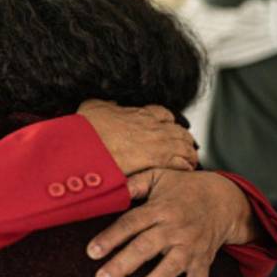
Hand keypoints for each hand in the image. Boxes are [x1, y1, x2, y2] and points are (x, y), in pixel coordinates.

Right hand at [78, 100, 197, 175]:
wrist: (88, 147)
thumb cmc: (89, 129)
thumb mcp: (94, 106)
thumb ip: (106, 104)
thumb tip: (110, 104)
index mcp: (139, 114)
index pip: (164, 114)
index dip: (167, 121)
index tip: (166, 127)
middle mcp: (153, 127)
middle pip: (179, 131)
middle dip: (182, 138)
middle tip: (183, 146)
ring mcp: (159, 144)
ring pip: (185, 146)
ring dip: (188, 153)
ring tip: (189, 160)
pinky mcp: (160, 162)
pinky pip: (182, 164)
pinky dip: (185, 167)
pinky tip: (184, 172)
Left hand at [86, 169, 254, 276]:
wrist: (224, 199)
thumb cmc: (183, 187)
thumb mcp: (159, 176)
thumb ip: (134, 183)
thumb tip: (110, 188)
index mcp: (161, 208)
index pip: (131, 223)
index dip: (111, 237)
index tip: (92, 252)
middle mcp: (175, 229)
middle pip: (146, 247)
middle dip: (124, 264)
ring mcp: (191, 247)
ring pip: (170, 268)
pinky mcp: (203, 262)